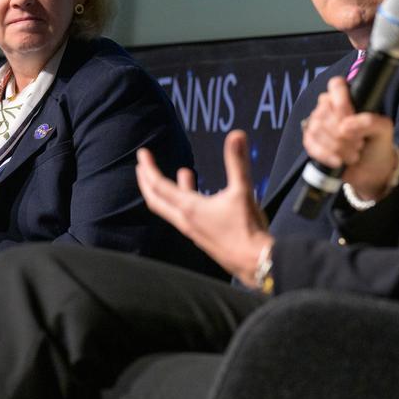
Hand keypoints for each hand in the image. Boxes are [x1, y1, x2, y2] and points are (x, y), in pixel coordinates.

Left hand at [136, 130, 272, 285]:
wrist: (256, 263)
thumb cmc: (247, 230)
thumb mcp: (242, 192)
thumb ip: (238, 162)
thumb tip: (237, 135)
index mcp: (189, 208)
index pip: (159, 186)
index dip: (149, 168)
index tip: (142, 154)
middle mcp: (186, 221)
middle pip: (156, 200)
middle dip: (147, 181)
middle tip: (142, 166)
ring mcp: (194, 231)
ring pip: (172, 208)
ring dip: (170, 190)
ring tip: (183, 173)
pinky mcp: (204, 237)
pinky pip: (186, 216)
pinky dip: (187, 200)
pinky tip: (204, 196)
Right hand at [302, 76, 398, 199]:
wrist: (371, 169)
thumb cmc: (377, 143)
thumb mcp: (384, 129)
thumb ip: (370, 121)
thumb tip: (345, 126)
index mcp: (347, 98)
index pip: (336, 85)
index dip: (342, 103)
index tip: (352, 119)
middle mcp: (329, 107)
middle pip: (324, 111)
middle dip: (343, 134)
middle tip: (359, 143)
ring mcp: (317, 123)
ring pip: (316, 129)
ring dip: (338, 146)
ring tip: (353, 154)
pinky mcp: (311, 141)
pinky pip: (310, 144)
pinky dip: (326, 155)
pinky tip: (339, 161)